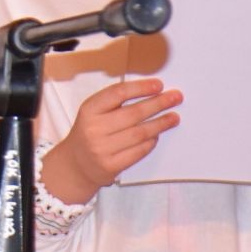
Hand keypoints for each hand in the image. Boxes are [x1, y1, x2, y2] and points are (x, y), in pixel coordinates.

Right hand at [40, 78, 181, 204]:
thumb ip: (114, 102)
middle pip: (133, 113)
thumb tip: (149, 92)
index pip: (118, 93)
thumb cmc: (89, 134)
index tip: (158, 85)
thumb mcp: (93, 113)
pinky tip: (157, 135)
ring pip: (139, 133)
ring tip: (173, 117)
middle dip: (158, 104)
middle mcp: (94, 129)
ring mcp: (102, 149)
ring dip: (160, 124)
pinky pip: (138, 151)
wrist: (76, 165)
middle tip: (174, 98)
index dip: (141, 88)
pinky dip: (150, 142)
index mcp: (89, 110)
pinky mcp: (111, 166)